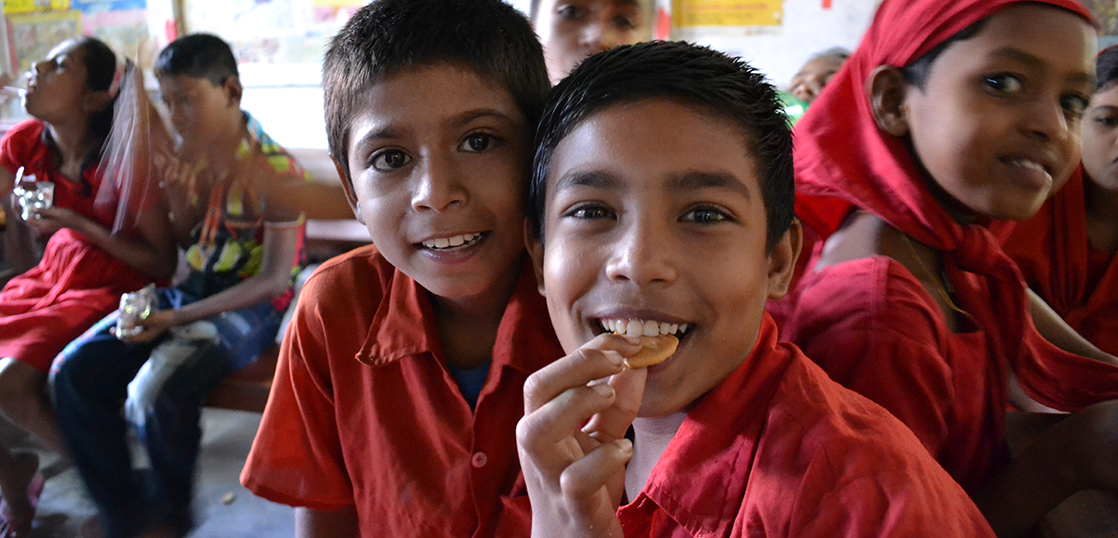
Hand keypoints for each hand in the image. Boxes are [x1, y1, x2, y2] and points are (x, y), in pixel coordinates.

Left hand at [25, 206, 82, 235]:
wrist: (76, 221)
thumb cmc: (66, 216)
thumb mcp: (54, 212)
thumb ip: (42, 211)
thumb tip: (31, 209)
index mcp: (41, 224)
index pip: (27, 219)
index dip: (25, 211)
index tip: (24, 203)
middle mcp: (42, 226)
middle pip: (30, 218)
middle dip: (28, 210)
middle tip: (28, 201)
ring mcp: (45, 224)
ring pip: (35, 217)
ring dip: (34, 210)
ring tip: (34, 201)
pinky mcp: (48, 222)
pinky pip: (40, 217)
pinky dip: (39, 211)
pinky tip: (42, 205)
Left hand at [119, 309, 177, 344]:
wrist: (176, 317)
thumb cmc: (165, 319)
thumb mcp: (151, 320)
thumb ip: (139, 322)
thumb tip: (128, 324)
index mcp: (144, 338)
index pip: (128, 339)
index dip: (119, 335)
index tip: (112, 330)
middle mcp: (144, 337)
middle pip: (129, 336)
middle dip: (121, 330)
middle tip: (114, 325)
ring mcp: (146, 332)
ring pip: (132, 331)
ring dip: (126, 326)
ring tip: (121, 319)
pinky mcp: (148, 327)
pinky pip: (137, 327)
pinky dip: (132, 323)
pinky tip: (130, 316)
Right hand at [516, 333, 646, 537]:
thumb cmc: (585, 488)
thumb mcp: (603, 439)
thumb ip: (617, 405)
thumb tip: (637, 362)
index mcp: (542, 422)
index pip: (552, 373)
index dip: (590, 350)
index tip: (631, 341)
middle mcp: (536, 445)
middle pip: (536, 388)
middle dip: (577, 364)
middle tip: (619, 358)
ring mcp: (549, 476)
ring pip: (539, 429)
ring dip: (576, 402)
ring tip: (609, 396)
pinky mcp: (570, 507)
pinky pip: (575, 479)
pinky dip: (602, 459)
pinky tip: (624, 450)